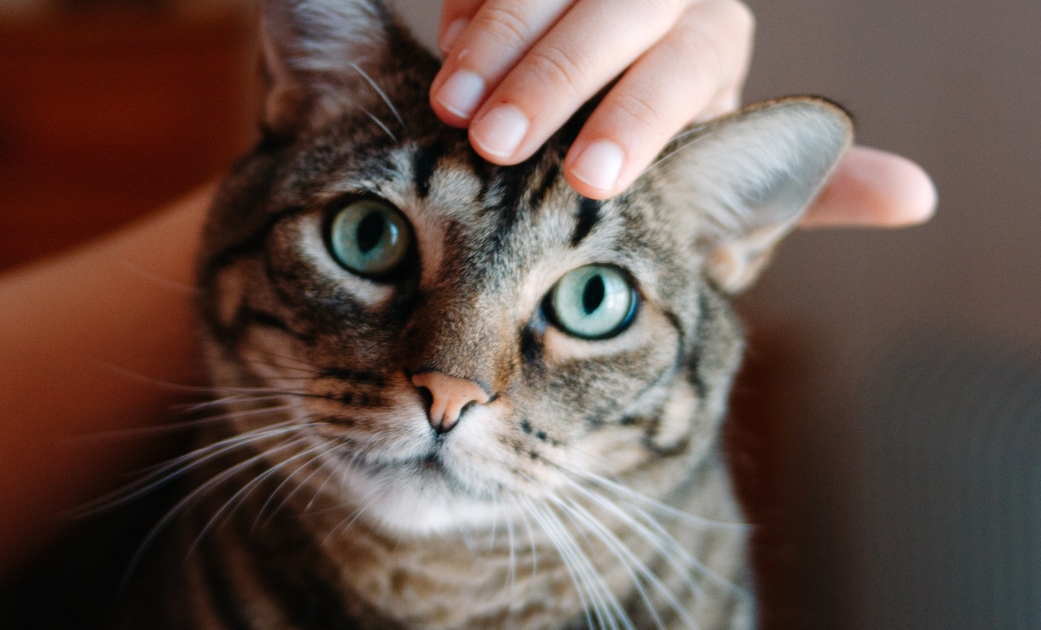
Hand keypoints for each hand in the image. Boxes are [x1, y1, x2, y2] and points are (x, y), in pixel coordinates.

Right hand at [430, 0, 935, 225]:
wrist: (588, 93)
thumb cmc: (660, 147)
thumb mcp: (732, 174)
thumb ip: (806, 188)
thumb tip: (919, 198)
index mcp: (710, 41)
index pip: (689, 64)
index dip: (642, 116)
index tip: (594, 179)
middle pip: (617, 12)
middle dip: (554, 77)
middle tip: (499, 144)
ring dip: (498, 39)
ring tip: (453, 104)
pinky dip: (472, 3)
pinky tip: (450, 52)